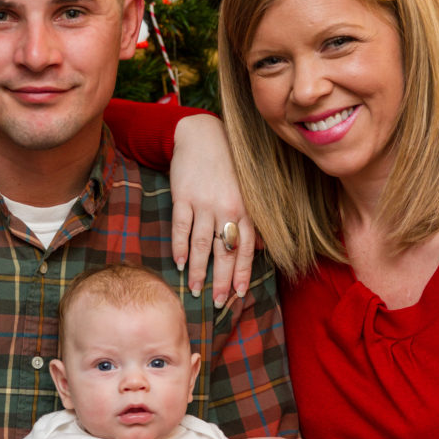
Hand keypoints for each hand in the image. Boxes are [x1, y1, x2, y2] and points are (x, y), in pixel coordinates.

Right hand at [170, 114, 254, 306]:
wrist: (201, 136)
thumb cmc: (227, 166)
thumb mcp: (246, 191)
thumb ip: (251, 220)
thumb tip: (258, 248)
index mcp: (244, 209)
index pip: (245, 249)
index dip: (243, 274)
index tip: (239, 295)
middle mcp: (227, 209)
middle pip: (224, 252)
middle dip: (222, 280)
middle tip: (218, 302)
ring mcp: (204, 203)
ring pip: (201, 245)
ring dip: (198, 270)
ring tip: (194, 290)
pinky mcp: (183, 197)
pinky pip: (181, 228)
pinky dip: (180, 248)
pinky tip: (179, 264)